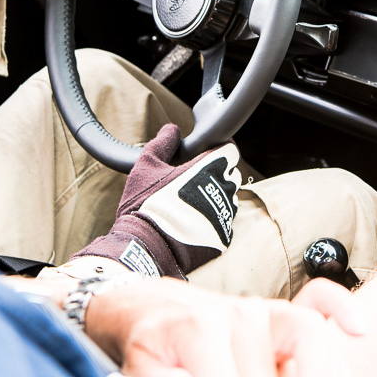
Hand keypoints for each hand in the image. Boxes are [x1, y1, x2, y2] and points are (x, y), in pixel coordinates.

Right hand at [70, 124, 243, 278]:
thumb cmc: (144, 204)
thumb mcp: (146, 166)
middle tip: (193, 182)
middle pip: (231, 175)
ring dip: (215, 198)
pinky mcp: (224, 237)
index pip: (230, 150)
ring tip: (191, 205)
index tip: (207, 155)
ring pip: (229, 199)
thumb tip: (173, 129)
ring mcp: (226, 214)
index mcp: (209, 167)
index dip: (220, 151)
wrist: (146, 247)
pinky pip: (224, 223)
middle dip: (217, 175)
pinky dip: (213, 221)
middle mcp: (223, 189)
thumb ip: (163, 143)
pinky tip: (193, 223)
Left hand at [85, 277, 368, 376]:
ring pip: (306, 362)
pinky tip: (358, 329)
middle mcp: (242, 315)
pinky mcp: (287, 311)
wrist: (158, 310)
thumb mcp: (140, 367)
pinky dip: (344, 310)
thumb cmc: (154, 346)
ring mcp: (269, 311)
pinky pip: (324, 300)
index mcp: (202, 329)